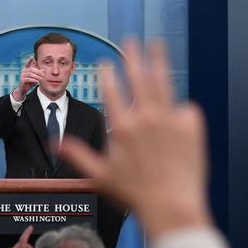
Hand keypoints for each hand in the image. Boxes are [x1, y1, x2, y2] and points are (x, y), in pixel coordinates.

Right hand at [13, 58, 43, 100]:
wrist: (23, 90)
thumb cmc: (30, 82)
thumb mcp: (35, 77)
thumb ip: (38, 73)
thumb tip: (43, 69)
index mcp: (26, 69)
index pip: (27, 63)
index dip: (29, 60)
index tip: (32, 57)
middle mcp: (23, 71)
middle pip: (31, 69)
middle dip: (38, 72)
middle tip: (43, 75)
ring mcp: (22, 75)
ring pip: (30, 74)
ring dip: (37, 76)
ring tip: (41, 78)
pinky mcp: (22, 80)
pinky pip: (28, 79)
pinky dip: (33, 80)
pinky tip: (37, 81)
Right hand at [59, 39, 210, 237]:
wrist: (172, 206)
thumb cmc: (134, 194)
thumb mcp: (99, 176)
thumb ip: (78, 155)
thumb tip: (55, 143)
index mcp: (123, 127)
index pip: (112, 91)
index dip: (107, 74)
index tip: (105, 62)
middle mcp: (147, 118)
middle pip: (138, 78)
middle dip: (132, 57)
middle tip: (130, 41)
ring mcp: (171, 120)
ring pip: (163, 83)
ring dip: (158, 61)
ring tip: (157, 45)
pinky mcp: (192, 127)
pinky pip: (185, 109)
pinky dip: (180, 108)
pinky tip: (178, 109)